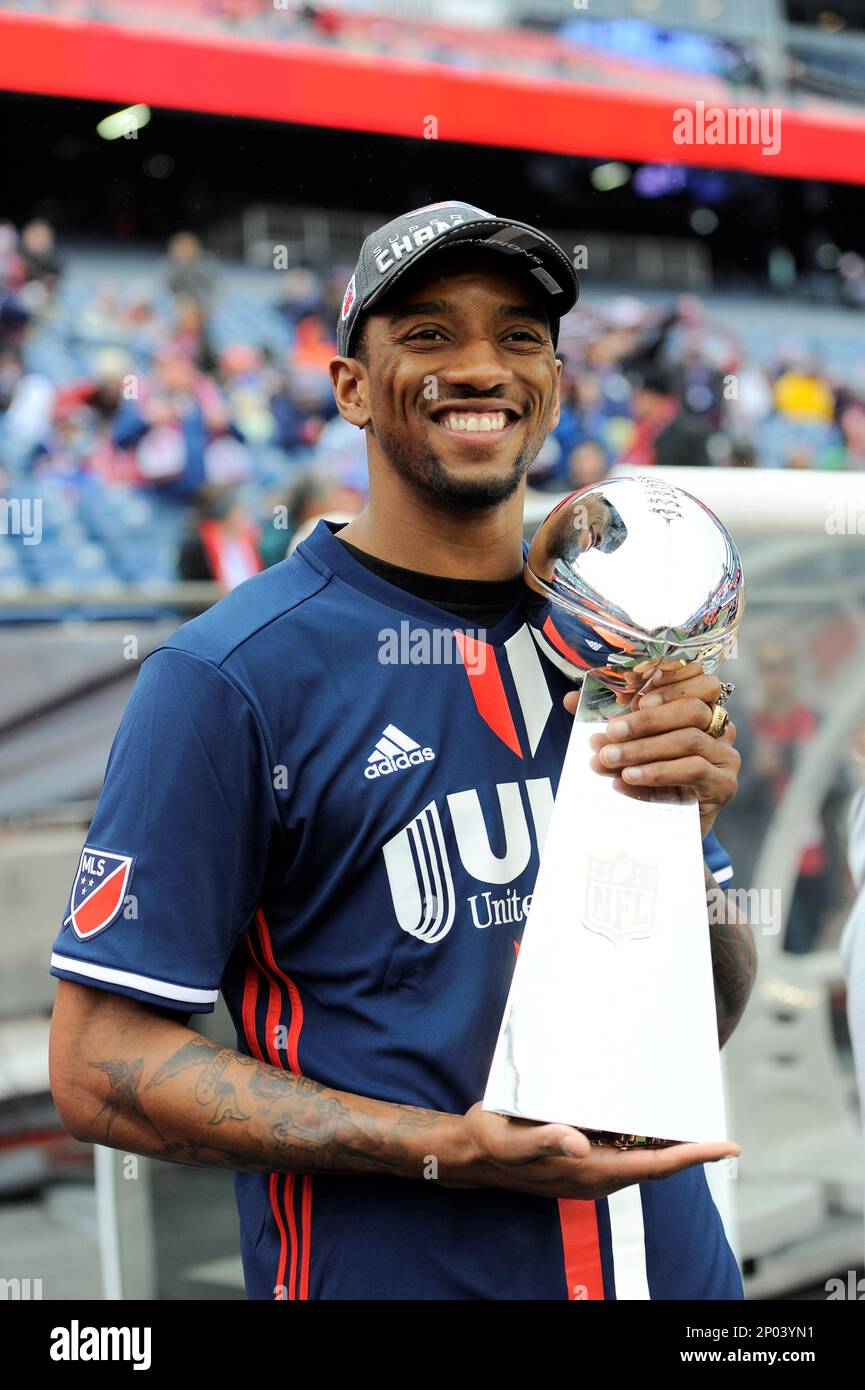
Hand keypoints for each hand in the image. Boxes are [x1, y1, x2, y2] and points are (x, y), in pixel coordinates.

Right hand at [444, 1103, 738, 1199]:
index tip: (726, 1146)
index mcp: (588, 1172)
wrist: (471, 1153)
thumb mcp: (512, 1139)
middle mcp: (595, 1177)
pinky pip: (625, 1154)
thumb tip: (582, 1144)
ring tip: (696, 1122)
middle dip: (691, 1150)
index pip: (655, 1166)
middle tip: (722, 1130)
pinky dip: (645, 1140)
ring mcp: (589, 1173)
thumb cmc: (491, 1140)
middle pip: (657, 1166)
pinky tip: (649, 1123)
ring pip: (643, 1161)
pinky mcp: (582, 1163)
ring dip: (669, 1145)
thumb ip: (546, 1140)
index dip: (693, 1156)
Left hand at [563, 659, 739, 838]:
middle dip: (646, 719)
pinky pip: (692, 770)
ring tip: (609, 759)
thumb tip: (571, 700)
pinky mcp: (724, 785)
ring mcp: (725, 757)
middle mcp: (720, 729)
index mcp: (701, 709)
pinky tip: (630, 778)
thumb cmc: (649, 779)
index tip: (635, 687)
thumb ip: (606, 722)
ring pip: (688, 739)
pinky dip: (657, 772)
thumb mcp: (627, 746)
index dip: (672, 679)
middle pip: (692, 709)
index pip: (700, 680)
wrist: (666, 828)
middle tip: (610, 732)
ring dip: (643, 749)